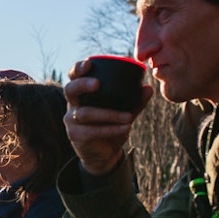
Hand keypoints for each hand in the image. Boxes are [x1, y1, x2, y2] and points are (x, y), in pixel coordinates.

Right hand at [64, 59, 151, 176]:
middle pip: (70, 90)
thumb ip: (134, 101)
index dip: (78, 68)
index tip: (89, 63)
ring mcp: (71, 121)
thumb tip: (148, 88)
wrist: (104, 154)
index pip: (74, 77)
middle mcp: (72, 105)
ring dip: (108, 114)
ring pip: (85, 113)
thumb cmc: (111, 126)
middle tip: (97, 84)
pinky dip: (110, 129)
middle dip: (82, 85)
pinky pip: (91, 131)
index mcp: (82, 93)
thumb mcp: (124, 112)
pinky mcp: (76, 136)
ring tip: (129, 117)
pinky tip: (126, 128)